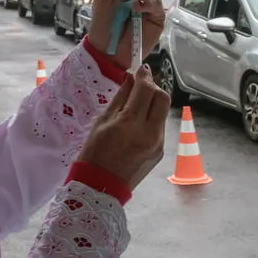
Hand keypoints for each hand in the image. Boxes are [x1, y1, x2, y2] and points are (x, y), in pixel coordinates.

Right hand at [76, 65, 169, 190]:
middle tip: (141, 85)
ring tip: (137, 104)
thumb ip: (120, 98)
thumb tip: (131, 79)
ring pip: (163, 112)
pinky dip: (151, 118)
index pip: (146, 90)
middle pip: (163, 98)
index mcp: (131, 123)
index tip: (140, 69)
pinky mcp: (160, 152)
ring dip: (153, 103)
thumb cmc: (94, 153)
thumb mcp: (102, 122)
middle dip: (153, 87)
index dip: (144, 76)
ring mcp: (158, 143)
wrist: (100, 187)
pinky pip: (159, 127)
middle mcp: (150, 132)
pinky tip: (137, 123)